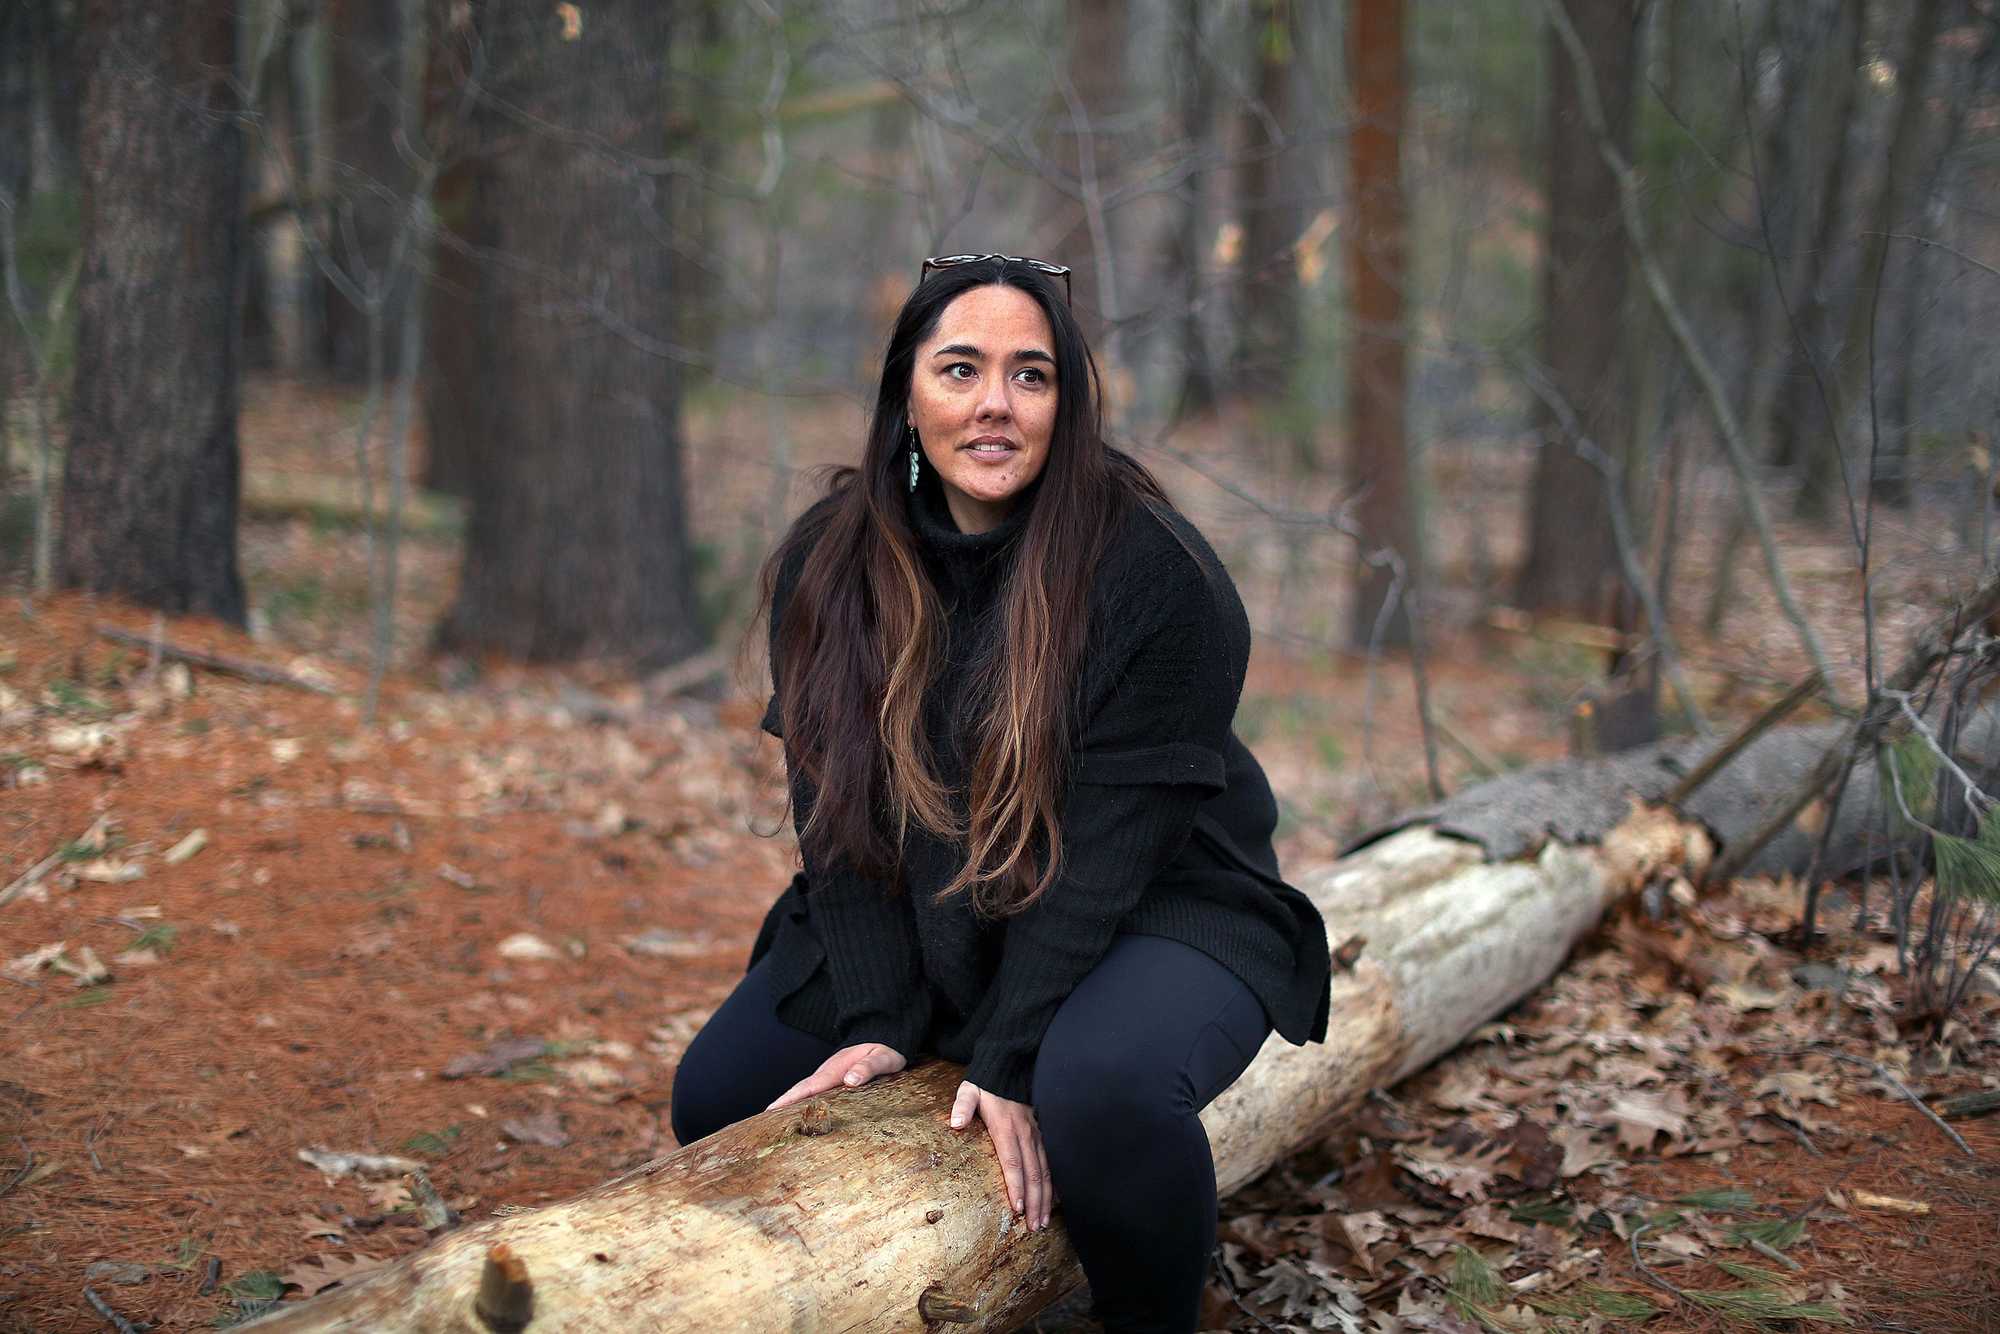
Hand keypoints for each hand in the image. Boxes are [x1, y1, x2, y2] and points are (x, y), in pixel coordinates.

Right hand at [764, 1042, 906, 1111]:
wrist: (885, 1038)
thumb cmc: (885, 1051)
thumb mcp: (882, 1058)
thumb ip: (868, 1067)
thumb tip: (850, 1080)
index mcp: (835, 1069)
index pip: (808, 1087)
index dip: (789, 1100)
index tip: (771, 1111)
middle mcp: (827, 1074)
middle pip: (799, 1091)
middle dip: (780, 1105)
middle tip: (762, 1124)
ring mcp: (828, 1078)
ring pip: (804, 1093)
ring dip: (788, 1106)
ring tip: (771, 1125)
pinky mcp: (832, 1083)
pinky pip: (813, 1095)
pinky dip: (801, 1105)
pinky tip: (796, 1118)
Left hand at [948, 1079, 1055, 1230]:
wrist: (1010, 1068)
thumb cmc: (987, 1084)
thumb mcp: (970, 1091)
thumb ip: (963, 1106)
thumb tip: (955, 1122)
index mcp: (1006, 1128)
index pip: (1012, 1162)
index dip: (1016, 1186)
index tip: (1018, 1208)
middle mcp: (1025, 1134)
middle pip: (1033, 1173)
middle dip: (1035, 1202)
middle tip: (1034, 1226)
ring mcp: (1036, 1135)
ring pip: (1045, 1171)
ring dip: (1046, 1198)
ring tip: (1043, 1221)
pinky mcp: (1041, 1134)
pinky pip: (1050, 1161)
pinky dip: (1054, 1183)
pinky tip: (1055, 1201)